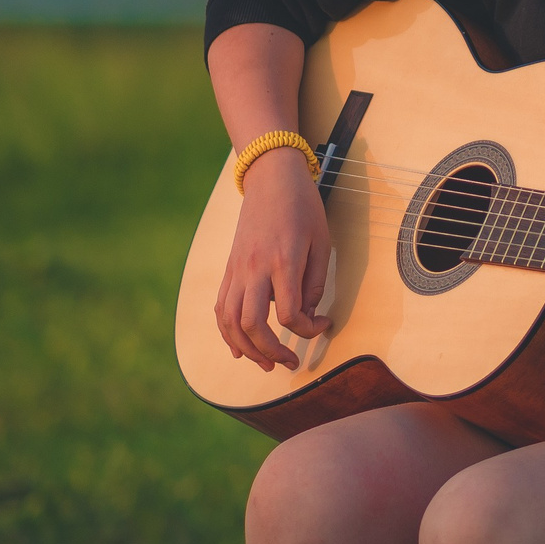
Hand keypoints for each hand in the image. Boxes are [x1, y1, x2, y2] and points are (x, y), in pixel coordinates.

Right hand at [215, 145, 330, 370]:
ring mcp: (236, 270)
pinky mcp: (229, 269)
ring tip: (265, 364)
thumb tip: (309, 314)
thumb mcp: (322, 241)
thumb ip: (315, 281)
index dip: (307, 329)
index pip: (288, 314)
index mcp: (282, 261)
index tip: (324, 325)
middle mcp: (254, 269)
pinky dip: (227, 332)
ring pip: (229, 321)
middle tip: (291, 362)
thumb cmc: (303, 207)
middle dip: (272, 351)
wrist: (271, 179)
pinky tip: (239, 348)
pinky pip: (220, 307)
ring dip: (246, 349)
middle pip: (252, 325)